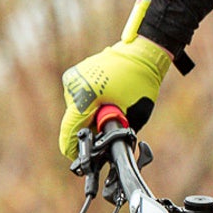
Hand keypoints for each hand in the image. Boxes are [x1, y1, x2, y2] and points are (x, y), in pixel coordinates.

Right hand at [59, 0, 173, 160]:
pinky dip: (90, 104)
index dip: (75, 150)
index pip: (70, 132)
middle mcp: (74, 87)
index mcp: (85, 97)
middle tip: (109, 126)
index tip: (81, 159)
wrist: (142, 53)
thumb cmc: (140, 82)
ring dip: (90, 115)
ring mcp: (73, 79)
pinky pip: (79, 98)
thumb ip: (115, 133)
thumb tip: (104, 146)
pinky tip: (106, 97)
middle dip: (90, 129)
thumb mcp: (132, 116)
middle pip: (75, 122)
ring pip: (77, 110)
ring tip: (111, 105)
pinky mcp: (75, 74)